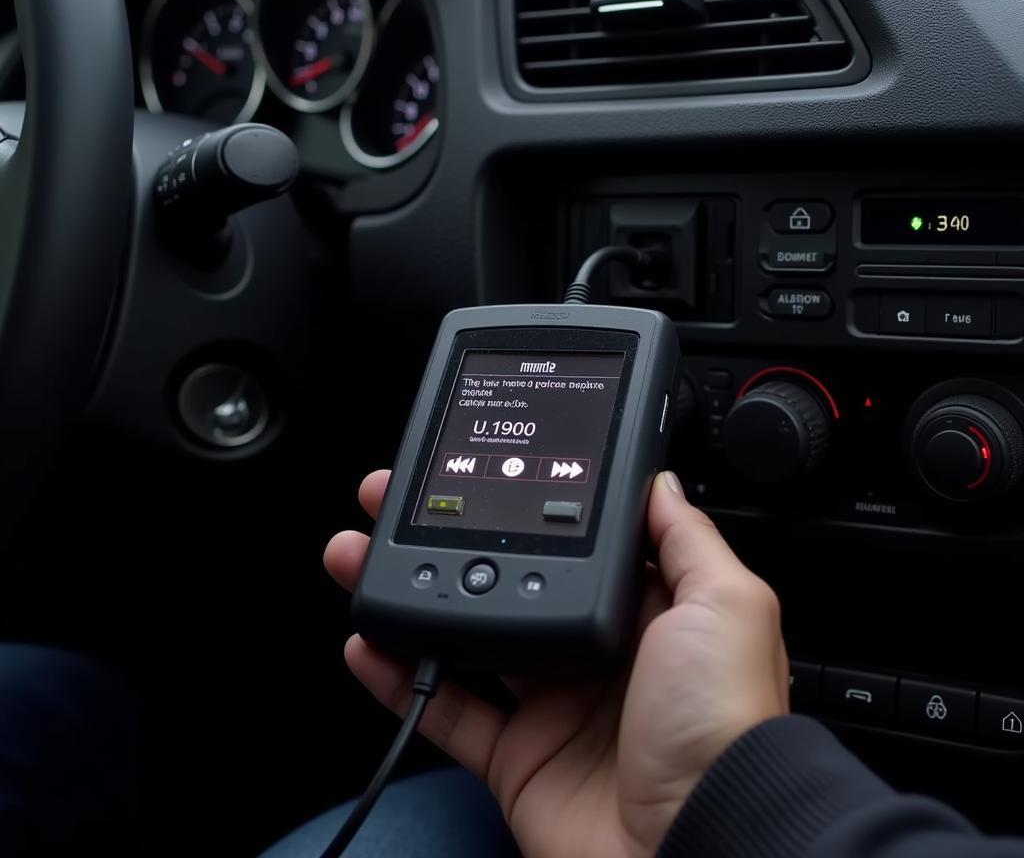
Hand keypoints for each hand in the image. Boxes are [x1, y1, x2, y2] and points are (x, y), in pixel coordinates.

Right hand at [325, 471, 788, 857]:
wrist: (699, 843)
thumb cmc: (725, 726)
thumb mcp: (727, 606)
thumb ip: (687, 540)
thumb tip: (659, 483)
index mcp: (644, 611)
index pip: (571, 543)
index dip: (522, 507)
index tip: (477, 477)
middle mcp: (595, 652)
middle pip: (508, 579)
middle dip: (450, 540)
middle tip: (396, 506)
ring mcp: (552, 704)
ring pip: (468, 635)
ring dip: (414, 596)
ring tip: (362, 557)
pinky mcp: (518, 758)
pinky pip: (447, 710)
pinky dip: (401, 678)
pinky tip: (370, 643)